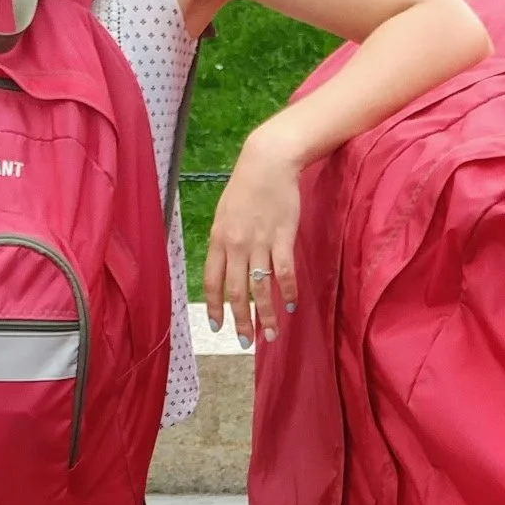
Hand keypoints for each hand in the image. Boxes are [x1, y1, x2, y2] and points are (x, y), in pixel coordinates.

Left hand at [203, 120, 301, 346]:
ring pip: (261, 288)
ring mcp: (259, 243)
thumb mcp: (225, 213)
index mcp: (218, 239)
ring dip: (266, 315)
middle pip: (236, 292)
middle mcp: (236, 245)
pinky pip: (284, 272)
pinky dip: (288, 291)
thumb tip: (226, 265)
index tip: (218, 326)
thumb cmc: (246, 186)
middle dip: (240, 321)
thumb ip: (224, 241)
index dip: (214, 307)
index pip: (212, 282)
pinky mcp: (282, 238)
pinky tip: (292, 305)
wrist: (268, 162)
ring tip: (271, 334)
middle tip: (246, 342)